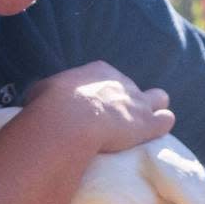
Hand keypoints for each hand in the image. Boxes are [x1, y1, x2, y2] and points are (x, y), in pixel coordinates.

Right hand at [25, 60, 174, 152]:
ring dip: (154, 110)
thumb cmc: (51, 103)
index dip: (105, 92)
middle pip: (134, 88)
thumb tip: (38, 99)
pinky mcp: (148, 123)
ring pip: (159, 99)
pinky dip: (162, 125)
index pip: (108, 77)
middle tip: (118, 120)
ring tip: (145, 125)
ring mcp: (138, 101)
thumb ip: (48, 92)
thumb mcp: (43, 90)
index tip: (96, 106)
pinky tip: (158, 133)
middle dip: (130, 101)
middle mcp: (122, 82)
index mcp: (99, 71)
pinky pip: (166, 120)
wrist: (71, 118)